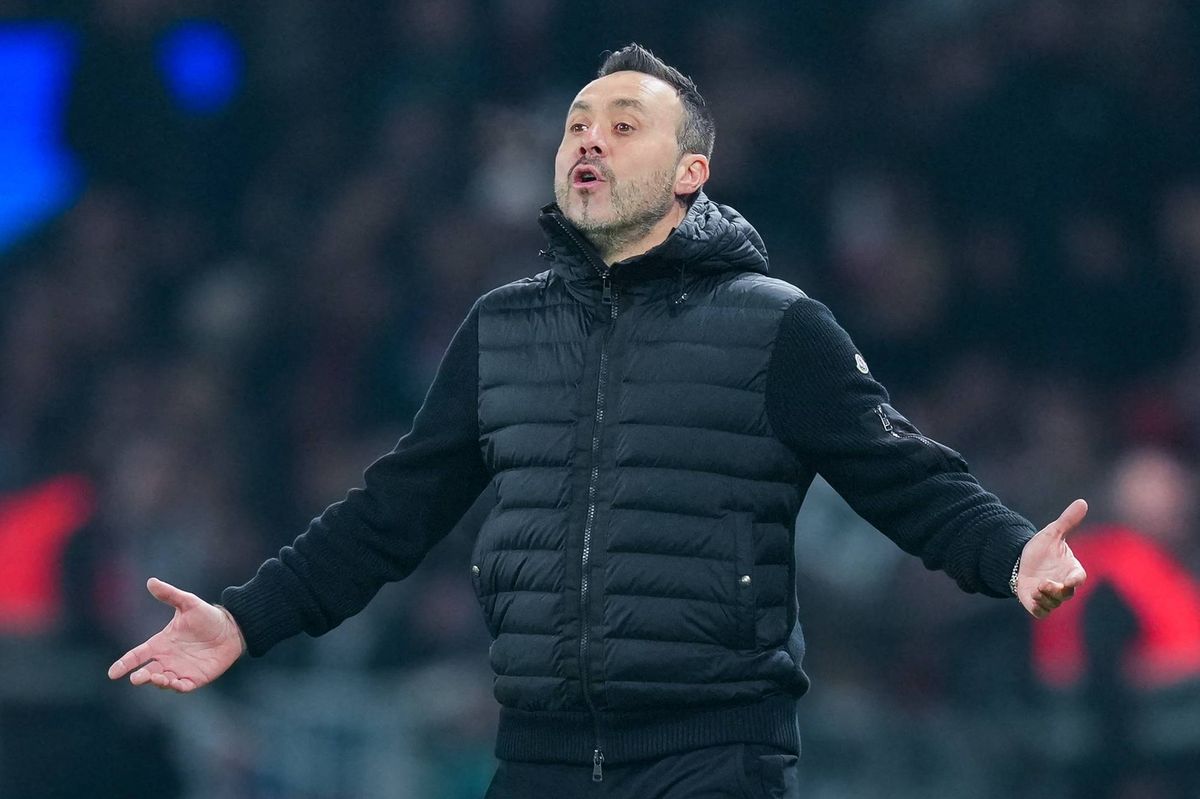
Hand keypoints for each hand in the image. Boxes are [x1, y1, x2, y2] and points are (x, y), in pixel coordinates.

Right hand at [107, 577, 245, 691]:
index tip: (113, 673)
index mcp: (160, 644)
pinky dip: (177, 687)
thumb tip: (151, 581)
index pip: (137, 655)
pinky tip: (175, 684)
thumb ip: (170, 595)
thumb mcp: (188, 603)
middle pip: (147, 672)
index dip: (124, 664)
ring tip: (158, 678)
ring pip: (163, 681)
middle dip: (141, 677)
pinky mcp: (194, 679)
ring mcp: (179, 670)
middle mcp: (166, 659)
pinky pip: (182, 687)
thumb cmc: (207, 617)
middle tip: (137, 678)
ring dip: (158, 682)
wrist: (231, 628)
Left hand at [1017, 499, 1088, 618]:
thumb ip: (1067, 521)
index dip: (1075, 580)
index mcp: (1071, 570)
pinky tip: (1031, 597)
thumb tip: (1082, 502)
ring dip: (1044, 597)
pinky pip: (1041, 612)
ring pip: (1054, 604)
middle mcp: (1064, 586)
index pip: (1079, 578)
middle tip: (1044, 583)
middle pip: (1067, 594)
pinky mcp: (1038, 605)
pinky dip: (1038, 607)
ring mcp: (1051, 597)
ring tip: (1035, 588)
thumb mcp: (1052, 533)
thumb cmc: (1042, 549)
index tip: (1071, 581)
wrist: (1021, 561)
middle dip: (1056, 591)